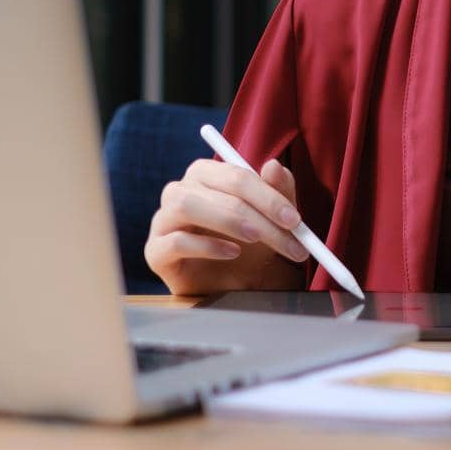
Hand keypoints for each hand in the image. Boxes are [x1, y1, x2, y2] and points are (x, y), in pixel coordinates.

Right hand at [144, 157, 308, 294]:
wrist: (238, 284)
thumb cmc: (253, 244)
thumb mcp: (273, 218)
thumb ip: (277, 190)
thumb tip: (273, 165)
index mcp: (207, 175)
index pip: (235, 174)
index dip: (267, 195)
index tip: (294, 219)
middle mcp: (180, 191)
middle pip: (214, 187)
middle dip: (256, 211)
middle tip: (286, 234)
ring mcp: (163, 220)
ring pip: (185, 205)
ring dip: (228, 220)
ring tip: (255, 238)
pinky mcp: (156, 251)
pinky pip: (175, 241)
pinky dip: (206, 246)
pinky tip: (231, 254)